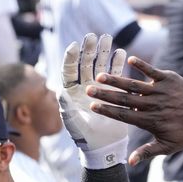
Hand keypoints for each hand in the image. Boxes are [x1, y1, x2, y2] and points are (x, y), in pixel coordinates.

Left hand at [59, 33, 128, 166]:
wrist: (101, 145)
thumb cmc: (84, 136)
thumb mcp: (73, 121)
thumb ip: (67, 107)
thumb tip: (60, 92)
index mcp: (71, 93)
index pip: (68, 72)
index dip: (70, 59)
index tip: (74, 46)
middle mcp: (83, 87)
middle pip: (84, 64)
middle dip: (88, 50)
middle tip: (92, 36)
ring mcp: (98, 88)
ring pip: (100, 65)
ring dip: (103, 52)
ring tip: (107, 37)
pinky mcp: (112, 91)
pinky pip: (115, 74)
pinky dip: (118, 63)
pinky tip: (122, 52)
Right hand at [85, 56, 182, 165]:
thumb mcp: (167, 146)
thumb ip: (147, 152)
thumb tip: (129, 162)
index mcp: (148, 120)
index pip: (123, 115)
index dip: (107, 110)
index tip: (92, 106)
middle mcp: (152, 104)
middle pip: (124, 99)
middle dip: (105, 94)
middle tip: (89, 89)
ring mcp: (160, 90)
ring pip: (134, 85)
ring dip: (116, 80)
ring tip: (101, 76)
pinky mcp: (169, 79)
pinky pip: (153, 72)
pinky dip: (142, 65)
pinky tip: (130, 59)